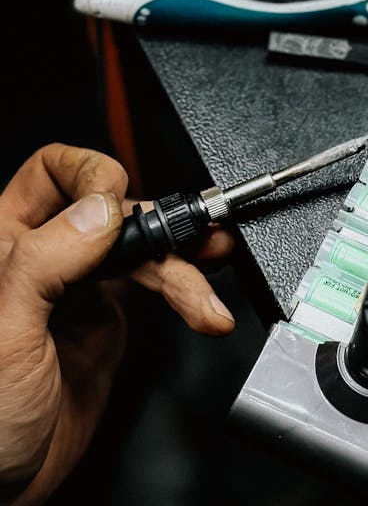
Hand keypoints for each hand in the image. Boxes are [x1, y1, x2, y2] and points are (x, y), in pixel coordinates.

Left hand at [0, 144, 235, 505]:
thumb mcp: (3, 332)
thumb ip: (46, 262)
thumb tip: (101, 211)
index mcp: (2, 243)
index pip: (53, 174)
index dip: (92, 177)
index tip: (120, 208)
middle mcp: (42, 258)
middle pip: (113, 212)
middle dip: (159, 226)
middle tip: (193, 244)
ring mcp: (77, 290)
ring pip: (142, 251)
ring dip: (184, 266)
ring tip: (209, 290)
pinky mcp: (106, 324)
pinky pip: (154, 290)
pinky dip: (187, 296)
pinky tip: (204, 310)